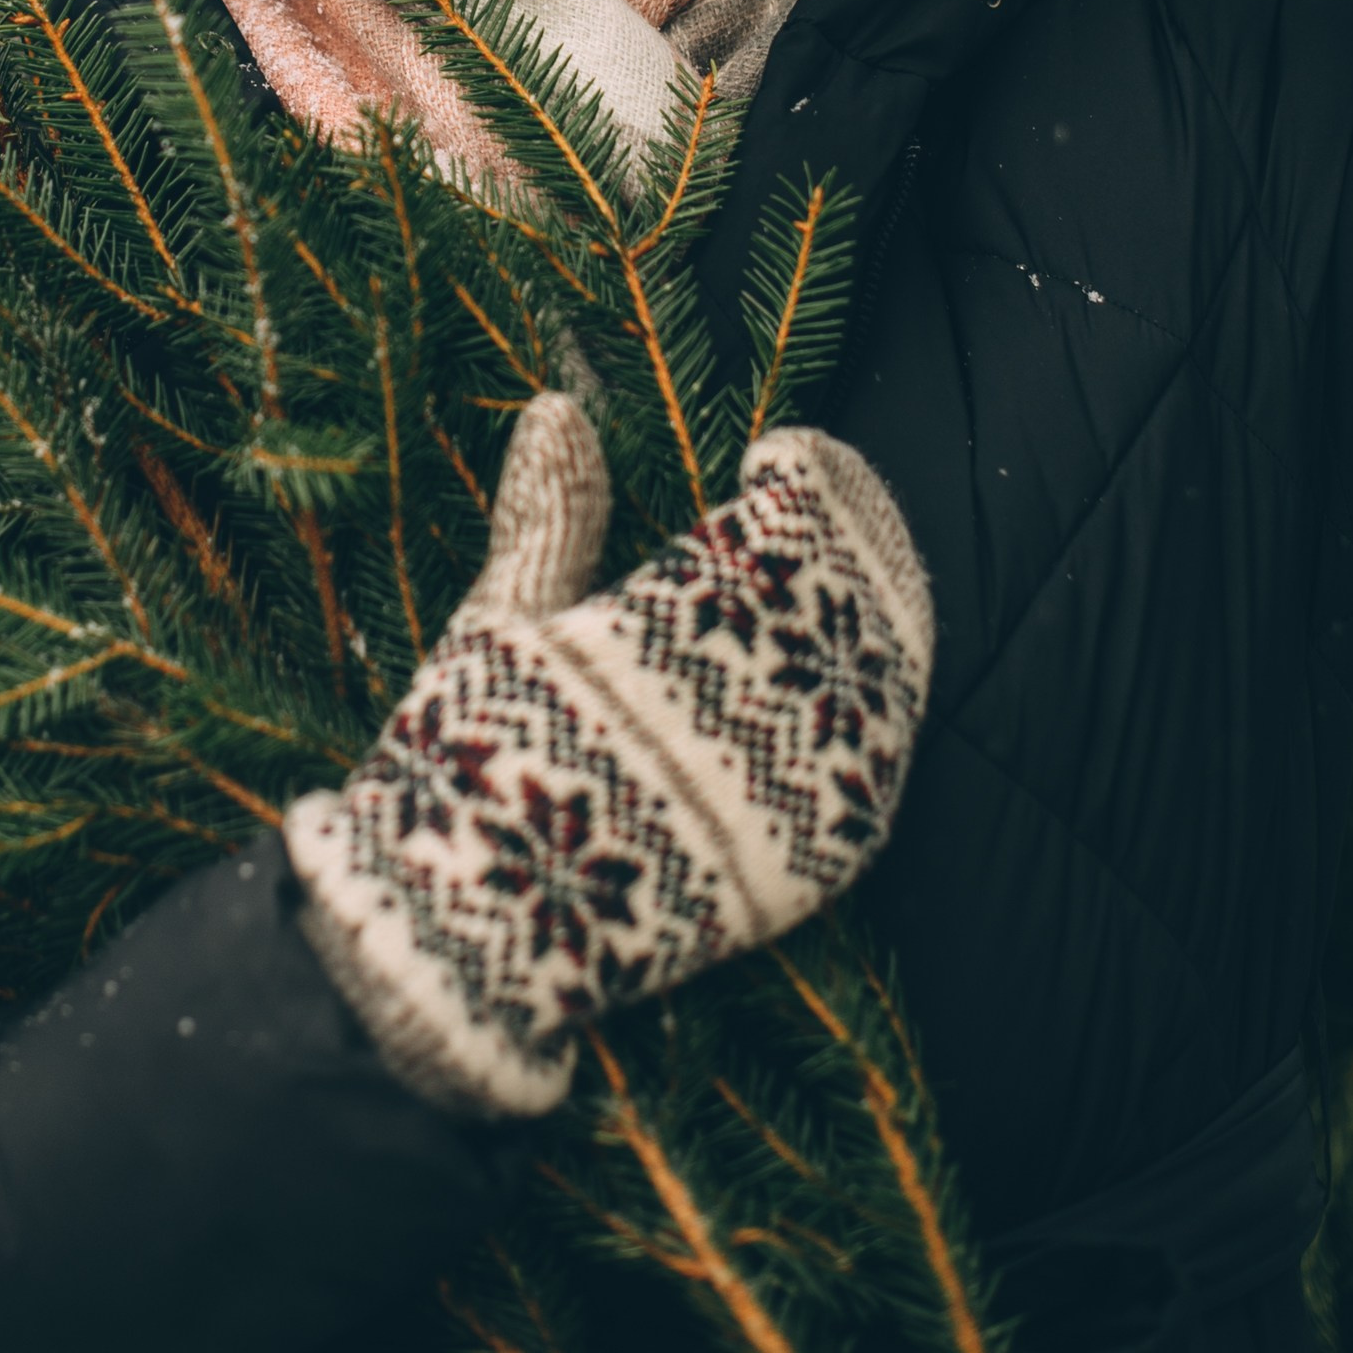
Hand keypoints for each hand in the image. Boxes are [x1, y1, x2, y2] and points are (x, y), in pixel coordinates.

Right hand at [284, 392, 931, 1117]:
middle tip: (822, 500)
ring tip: (844, 576)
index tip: (777, 454)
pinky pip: (884, 766)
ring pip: (878, 671)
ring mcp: (793, 795)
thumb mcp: (497, 626)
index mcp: (658, 640)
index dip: (798, 477)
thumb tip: (559, 409)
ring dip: (876, 608)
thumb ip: (549, 518)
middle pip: (842, 593)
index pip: (779, 528)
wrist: (474, 942)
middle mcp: (743, 713)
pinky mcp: (818, 865)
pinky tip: (862, 676)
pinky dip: (884, 703)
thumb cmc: (468, 767)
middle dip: (847, 531)